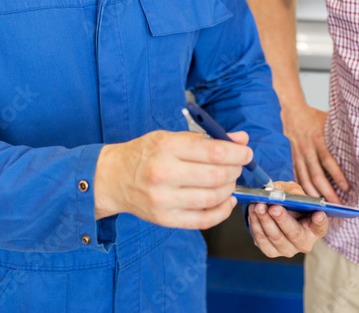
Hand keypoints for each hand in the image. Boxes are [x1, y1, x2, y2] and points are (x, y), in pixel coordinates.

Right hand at [94, 130, 251, 229]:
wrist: (112, 178)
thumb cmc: (144, 154)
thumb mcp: (170, 137)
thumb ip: (206, 139)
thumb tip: (241, 139)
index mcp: (166, 148)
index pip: (213, 152)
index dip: (237, 153)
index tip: (246, 153)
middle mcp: (163, 174)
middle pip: (216, 176)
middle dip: (235, 171)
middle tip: (237, 166)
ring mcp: (163, 200)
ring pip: (213, 198)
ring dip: (230, 190)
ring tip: (229, 181)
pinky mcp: (164, 219)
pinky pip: (203, 220)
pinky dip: (221, 212)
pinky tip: (226, 201)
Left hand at [247, 181, 329, 257]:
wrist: (274, 211)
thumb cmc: (289, 202)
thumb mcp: (293, 192)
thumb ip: (294, 192)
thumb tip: (290, 195)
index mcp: (314, 228)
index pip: (320, 226)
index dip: (320, 221)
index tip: (318, 214)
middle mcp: (303, 242)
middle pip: (294, 234)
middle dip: (282, 219)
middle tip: (274, 207)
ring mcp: (287, 249)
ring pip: (275, 237)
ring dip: (265, 220)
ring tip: (259, 206)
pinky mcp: (271, 251)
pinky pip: (261, 240)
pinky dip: (256, 224)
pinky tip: (253, 211)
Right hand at [281, 103, 348, 203]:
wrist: (292, 112)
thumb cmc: (314, 117)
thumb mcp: (329, 120)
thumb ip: (341, 132)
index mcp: (318, 140)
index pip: (328, 161)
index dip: (338, 176)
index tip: (347, 188)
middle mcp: (307, 150)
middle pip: (317, 176)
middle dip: (327, 193)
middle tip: (338, 206)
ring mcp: (298, 156)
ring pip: (305, 181)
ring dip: (315, 196)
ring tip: (325, 207)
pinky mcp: (294, 160)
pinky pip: (298, 178)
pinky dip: (304, 190)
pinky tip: (311, 200)